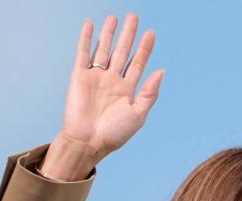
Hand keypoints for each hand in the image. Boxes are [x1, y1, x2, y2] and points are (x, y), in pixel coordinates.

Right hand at [40, 14, 163, 180]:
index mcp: (127, 90)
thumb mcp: (138, 114)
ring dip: (109, 33)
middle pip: (122, 51)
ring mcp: (96, 77)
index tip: (151, 33)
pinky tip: (91, 25)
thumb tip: (161, 71)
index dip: (145, 48)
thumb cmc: (114, 134)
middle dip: (129, 35)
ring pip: (104, 49)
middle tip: (134, 17)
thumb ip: (150, 92)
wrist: (88, 142)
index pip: (138, 63)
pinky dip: (86, 39)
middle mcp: (112, 81)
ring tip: (115, 18)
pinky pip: (83, 53)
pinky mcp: (79, 76)